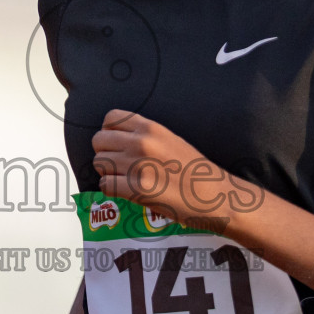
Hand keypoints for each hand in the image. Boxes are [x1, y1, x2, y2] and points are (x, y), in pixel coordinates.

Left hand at [92, 109, 224, 226]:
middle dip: (105, 153)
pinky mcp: (137, 189)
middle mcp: (142, 143)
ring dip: (107, 172)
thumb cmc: (195, 172)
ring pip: (99, 163)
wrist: (215, 196)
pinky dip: (111, 190)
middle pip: (98, 140)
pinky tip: (127, 191)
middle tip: (118, 165)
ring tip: (124, 179)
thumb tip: (118, 141)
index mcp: (151, 128)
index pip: (110, 118)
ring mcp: (137, 166)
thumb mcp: (171, 140)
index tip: (117, 143)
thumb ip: (145, 136)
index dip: (109, 132)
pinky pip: (105, 185)